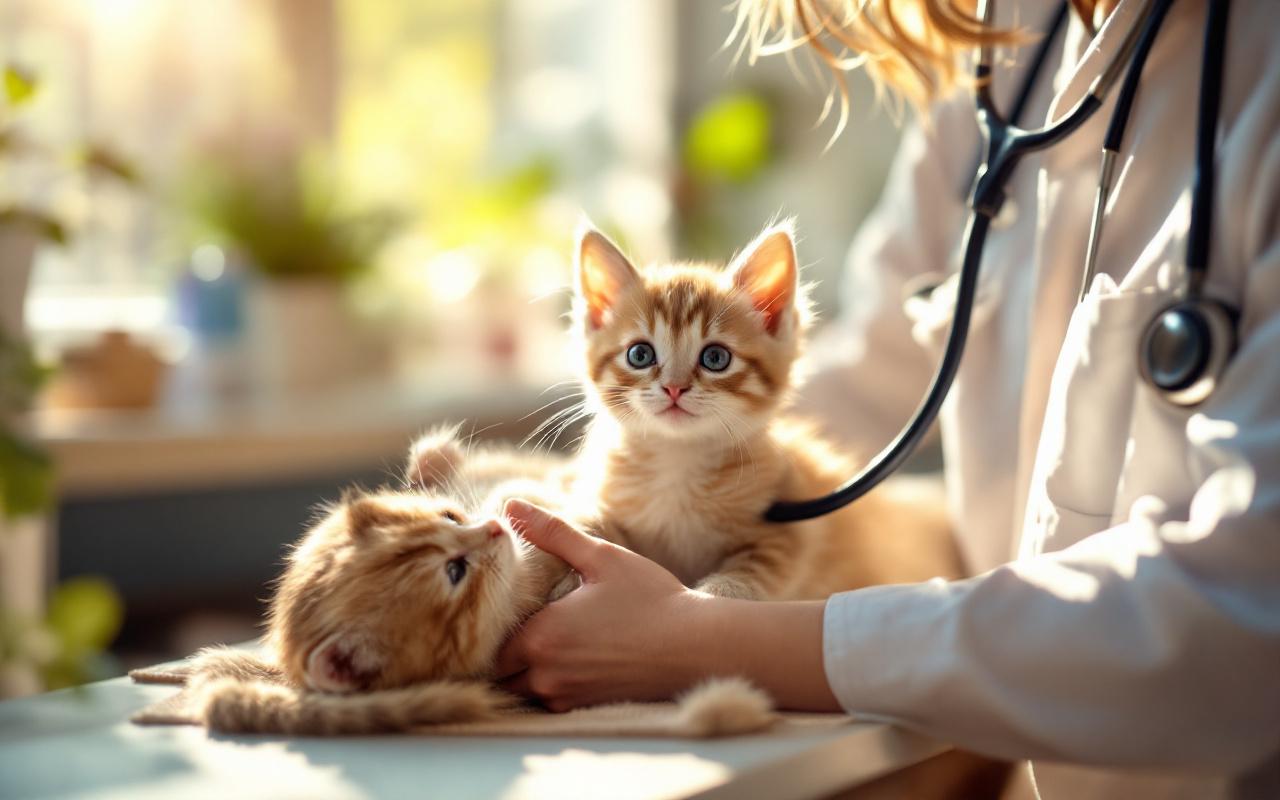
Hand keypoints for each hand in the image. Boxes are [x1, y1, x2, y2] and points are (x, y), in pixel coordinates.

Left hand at [495, 499, 713, 710]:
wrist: (696, 647)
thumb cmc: (651, 599)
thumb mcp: (602, 558)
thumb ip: (552, 534)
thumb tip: (511, 505)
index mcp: (541, 635)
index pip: (490, 638)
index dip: (496, 621)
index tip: (513, 603)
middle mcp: (545, 673)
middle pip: (500, 669)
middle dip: (506, 648)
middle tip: (528, 620)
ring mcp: (565, 696)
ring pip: (522, 687)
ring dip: (526, 668)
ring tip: (550, 637)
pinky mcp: (583, 708)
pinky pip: (548, 701)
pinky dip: (550, 682)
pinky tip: (573, 657)